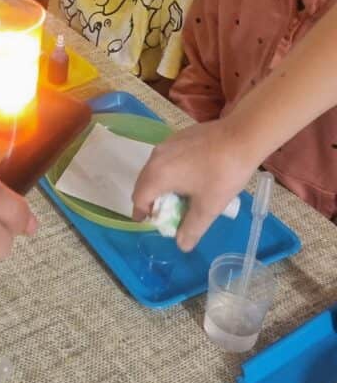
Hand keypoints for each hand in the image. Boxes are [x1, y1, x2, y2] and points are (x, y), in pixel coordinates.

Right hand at [131, 120, 254, 250]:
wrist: (241, 136)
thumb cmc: (222, 174)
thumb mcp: (208, 207)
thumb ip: (192, 229)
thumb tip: (181, 245)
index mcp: (157, 175)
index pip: (139, 199)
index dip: (144, 214)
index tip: (156, 223)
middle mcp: (156, 157)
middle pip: (144, 183)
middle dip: (152, 201)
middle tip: (169, 213)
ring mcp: (166, 144)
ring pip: (155, 170)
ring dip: (162, 186)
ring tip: (181, 196)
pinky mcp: (178, 136)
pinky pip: (166, 159)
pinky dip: (170, 172)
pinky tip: (191, 176)